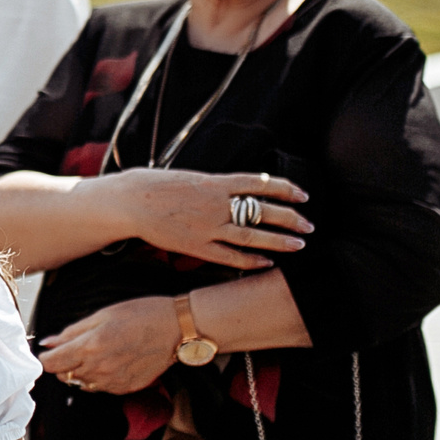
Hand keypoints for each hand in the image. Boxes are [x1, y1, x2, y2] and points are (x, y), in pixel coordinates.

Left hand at [39, 295, 180, 394]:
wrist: (175, 329)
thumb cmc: (140, 315)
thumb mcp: (101, 315)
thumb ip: (71, 332)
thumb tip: (48, 343)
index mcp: (90, 347)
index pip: (51, 364)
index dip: (46, 357)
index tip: (49, 351)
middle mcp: (99, 369)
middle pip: (64, 375)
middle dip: (63, 363)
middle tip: (74, 348)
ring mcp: (113, 382)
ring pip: (81, 383)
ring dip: (80, 371)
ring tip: (96, 352)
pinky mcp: (125, 388)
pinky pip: (100, 387)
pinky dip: (98, 377)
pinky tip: (110, 361)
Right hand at [113, 168, 310, 268]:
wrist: (130, 201)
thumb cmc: (155, 185)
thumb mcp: (190, 177)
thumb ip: (216, 185)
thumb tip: (238, 187)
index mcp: (216, 182)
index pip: (261, 183)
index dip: (285, 189)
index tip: (302, 195)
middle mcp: (217, 204)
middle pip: (263, 210)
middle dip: (291, 218)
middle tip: (309, 224)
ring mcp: (208, 227)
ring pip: (253, 235)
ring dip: (279, 241)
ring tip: (300, 245)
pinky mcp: (197, 247)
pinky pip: (231, 256)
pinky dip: (252, 260)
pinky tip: (267, 263)